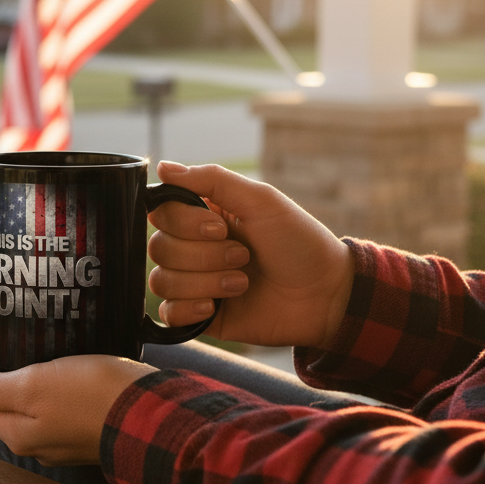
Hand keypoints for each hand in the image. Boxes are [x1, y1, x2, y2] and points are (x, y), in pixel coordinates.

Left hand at [0, 329, 153, 464]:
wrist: (152, 414)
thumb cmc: (90, 396)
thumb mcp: (33, 387)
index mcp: (14, 432)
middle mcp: (33, 441)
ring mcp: (59, 436)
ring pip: (20, 405)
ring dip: (8, 375)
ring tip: (10, 343)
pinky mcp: (83, 426)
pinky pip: (48, 404)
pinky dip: (37, 382)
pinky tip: (47, 362)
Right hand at [148, 162, 354, 349]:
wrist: (326, 294)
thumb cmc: (299, 242)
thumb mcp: (260, 200)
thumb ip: (211, 179)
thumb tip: (162, 167)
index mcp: (203, 216)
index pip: (161, 213)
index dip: (185, 224)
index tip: (221, 228)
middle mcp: (193, 247)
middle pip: (159, 248)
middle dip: (204, 256)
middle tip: (243, 257)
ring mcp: (194, 282)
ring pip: (162, 281)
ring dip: (205, 282)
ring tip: (242, 283)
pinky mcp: (200, 316)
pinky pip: (167, 314)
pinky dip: (187, 309)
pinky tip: (214, 308)